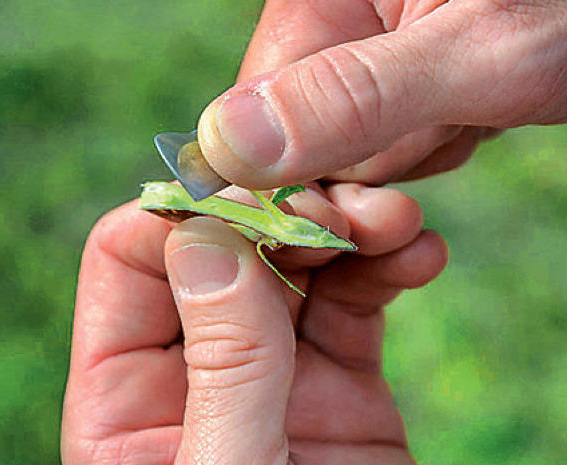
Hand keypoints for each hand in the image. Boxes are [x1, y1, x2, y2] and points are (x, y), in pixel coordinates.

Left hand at [61, 185, 446, 464]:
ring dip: (345, 228)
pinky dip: (387, 265)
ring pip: (295, 261)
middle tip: (341, 206)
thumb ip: (222, 368)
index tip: (254, 196)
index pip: (132, 258)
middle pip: (222, 244)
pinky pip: (355, 297)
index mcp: (126, 396)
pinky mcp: (337, 376)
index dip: (186, 213)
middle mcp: (193, 366)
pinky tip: (420, 255)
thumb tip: (205, 241)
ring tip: (396, 222)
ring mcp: (269, 365)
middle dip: (281, 211)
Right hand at [196, 0, 566, 187]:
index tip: (351, 217)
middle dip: (373, 167)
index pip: (251, 119)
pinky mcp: (389, 81)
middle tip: (442, 138)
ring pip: (349, 152)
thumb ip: (352, 99)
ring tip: (468, 109)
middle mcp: (325, 23)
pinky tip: (468, 112)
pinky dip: (431, 144)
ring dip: (413, 153)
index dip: (299, 179)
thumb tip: (223, 146)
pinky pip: (384, 145)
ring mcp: (358, 55)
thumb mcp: (477, 53)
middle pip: (301, 142)